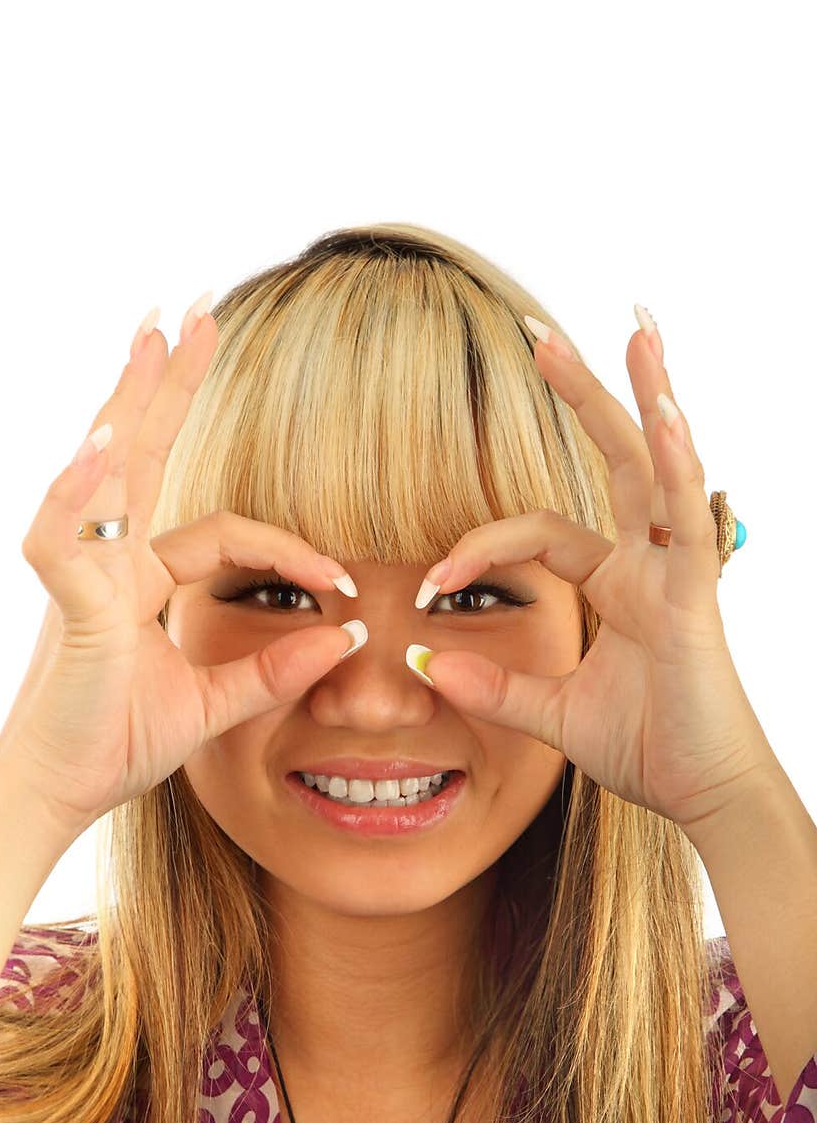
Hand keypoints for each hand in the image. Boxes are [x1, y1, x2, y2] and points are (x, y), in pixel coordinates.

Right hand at [0, 298, 360, 839]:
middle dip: (171, 386)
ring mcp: (82, 578)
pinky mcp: (64, 608)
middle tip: (194, 314)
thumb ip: (274, 671)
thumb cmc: (115, 745)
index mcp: (141, 580)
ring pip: (107, 473)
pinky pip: (65, 541)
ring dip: (131, 401)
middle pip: (148, 459)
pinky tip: (104, 445)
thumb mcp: (212, 705)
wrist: (58, 793)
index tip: (345, 583)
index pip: (224, 534)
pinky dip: (80, 494)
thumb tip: (348, 640)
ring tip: (153, 334)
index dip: (290, 550)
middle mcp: (109, 563)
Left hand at [412, 309, 772, 834]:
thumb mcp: (550, 713)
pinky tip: (664, 411)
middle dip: (584, 393)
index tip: (428, 582)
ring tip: (634, 328)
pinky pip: (686, 521)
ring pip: (657, 467)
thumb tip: (420, 664)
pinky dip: (678, 465)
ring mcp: (676, 572)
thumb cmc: (646, 750)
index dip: (477, 548)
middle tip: (544, 333)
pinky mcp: (695, 597)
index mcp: (615, 582)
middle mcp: (647, 563)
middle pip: (614, 460)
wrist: (702, 795)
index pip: (537, 532)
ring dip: (641, 396)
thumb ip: (490, 686)